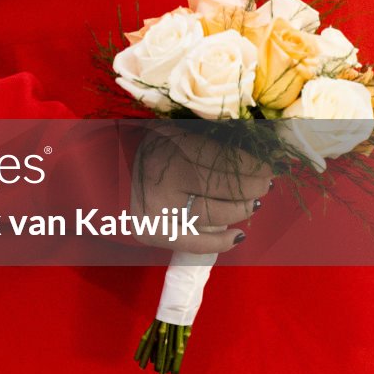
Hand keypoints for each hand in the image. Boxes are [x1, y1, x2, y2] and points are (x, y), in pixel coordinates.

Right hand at [132, 122, 273, 253]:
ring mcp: (158, 207)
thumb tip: (257, 148)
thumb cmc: (146, 147)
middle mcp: (164, 175)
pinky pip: (194, 243)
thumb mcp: (173, 130)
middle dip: (253, 186)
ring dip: (242, 210)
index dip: (253, 164)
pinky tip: (237, 236)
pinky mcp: (152, 231)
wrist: (104, 173)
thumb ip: (208, 137)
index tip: (270, 165)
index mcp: (170, 143)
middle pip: (224, 186)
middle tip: (265, 184)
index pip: (224, 158)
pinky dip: (220, 242)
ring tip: (252, 203)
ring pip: (215, 214)